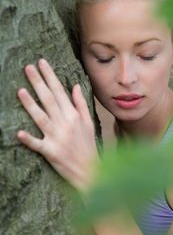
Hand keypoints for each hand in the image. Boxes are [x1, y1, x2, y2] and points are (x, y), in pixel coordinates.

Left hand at [17, 58, 98, 192]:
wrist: (90, 171)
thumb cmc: (88, 145)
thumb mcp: (89, 122)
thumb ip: (81, 103)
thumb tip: (76, 85)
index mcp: (73, 115)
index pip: (59, 91)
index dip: (50, 76)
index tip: (42, 63)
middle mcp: (65, 124)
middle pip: (49, 100)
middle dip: (38, 82)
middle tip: (28, 68)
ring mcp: (57, 138)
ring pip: (41, 118)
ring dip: (30, 104)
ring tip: (20, 90)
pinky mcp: (50, 152)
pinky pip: (37, 145)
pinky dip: (28, 139)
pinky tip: (18, 133)